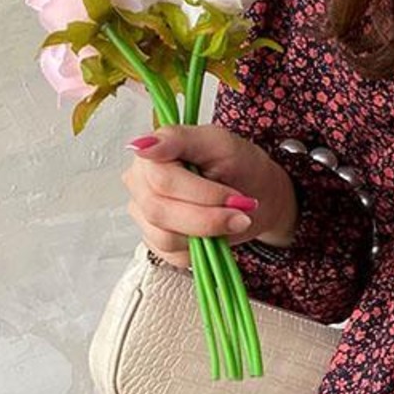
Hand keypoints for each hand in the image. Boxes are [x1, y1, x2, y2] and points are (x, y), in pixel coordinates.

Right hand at [122, 119, 296, 263]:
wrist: (253, 194)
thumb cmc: (238, 164)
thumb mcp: (218, 142)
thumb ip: (179, 139)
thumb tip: (142, 147)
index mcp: (150, 154)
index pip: (161, 180)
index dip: (201, 194)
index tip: (234, 196)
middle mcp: (140, 184)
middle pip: (160, 211)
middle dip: (207, 217)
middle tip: (240, 211)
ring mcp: (144, 214)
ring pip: (165, 237)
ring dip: (206, 233)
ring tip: (232, 219)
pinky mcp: (154, 240)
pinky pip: (172, 254)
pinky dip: (200, 248)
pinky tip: (214, 231)